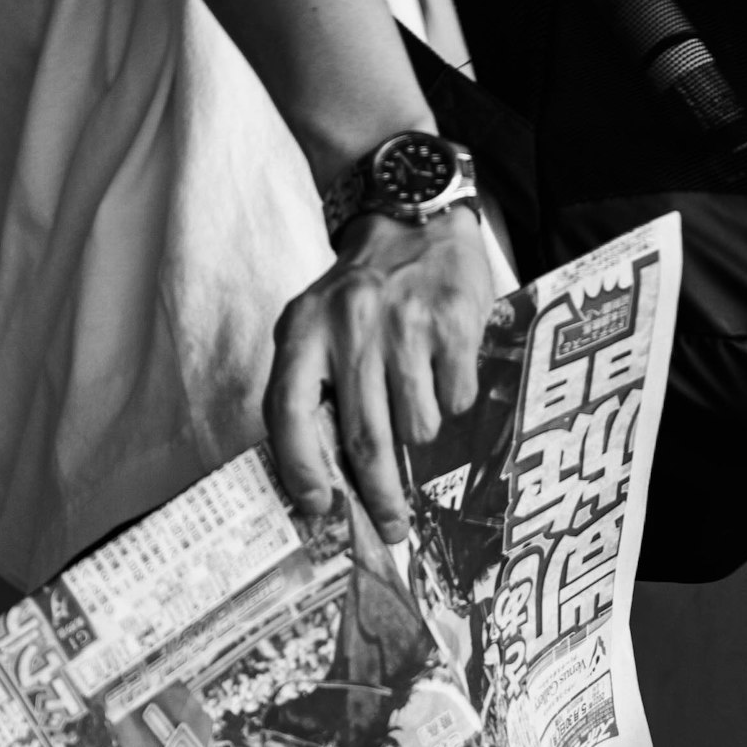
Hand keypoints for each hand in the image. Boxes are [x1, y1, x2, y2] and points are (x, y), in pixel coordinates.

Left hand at [265, 206, 500, 542]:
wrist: (413, 220)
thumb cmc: (361, 292)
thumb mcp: (315, 325)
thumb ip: (311, 389)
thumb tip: (323, 481)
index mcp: (304, 331)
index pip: (290, 414)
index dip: (301, 469)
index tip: (319, 508)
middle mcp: (350, 326)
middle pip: (364, 439)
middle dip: (380, 496)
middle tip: (392, 527)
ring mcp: (405, 324)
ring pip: (418, 427)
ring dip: (420, 431)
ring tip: (416, 392)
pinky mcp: (453, 323)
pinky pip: (455, 399)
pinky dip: (451, 397)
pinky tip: (443, 365)